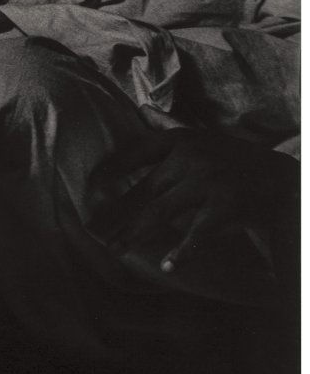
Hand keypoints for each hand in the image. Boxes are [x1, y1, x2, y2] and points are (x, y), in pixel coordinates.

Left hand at [89, 129, 298, 274]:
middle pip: (145, 190)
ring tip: (117, 249)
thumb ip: (167, 126)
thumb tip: (141, 106)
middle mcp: (191, 157)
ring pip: (162, 212)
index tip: (91, 184)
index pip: (138, 151)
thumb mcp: (201, 136)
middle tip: (95, 231)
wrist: (282, 179)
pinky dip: (183, 251)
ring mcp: (208, 182)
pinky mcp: (227, 206)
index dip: (113, 168)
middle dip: (117, 213)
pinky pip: (197, 232)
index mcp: (182, 140)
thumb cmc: (232, 158)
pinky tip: (167, 266)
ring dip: (136, 233)